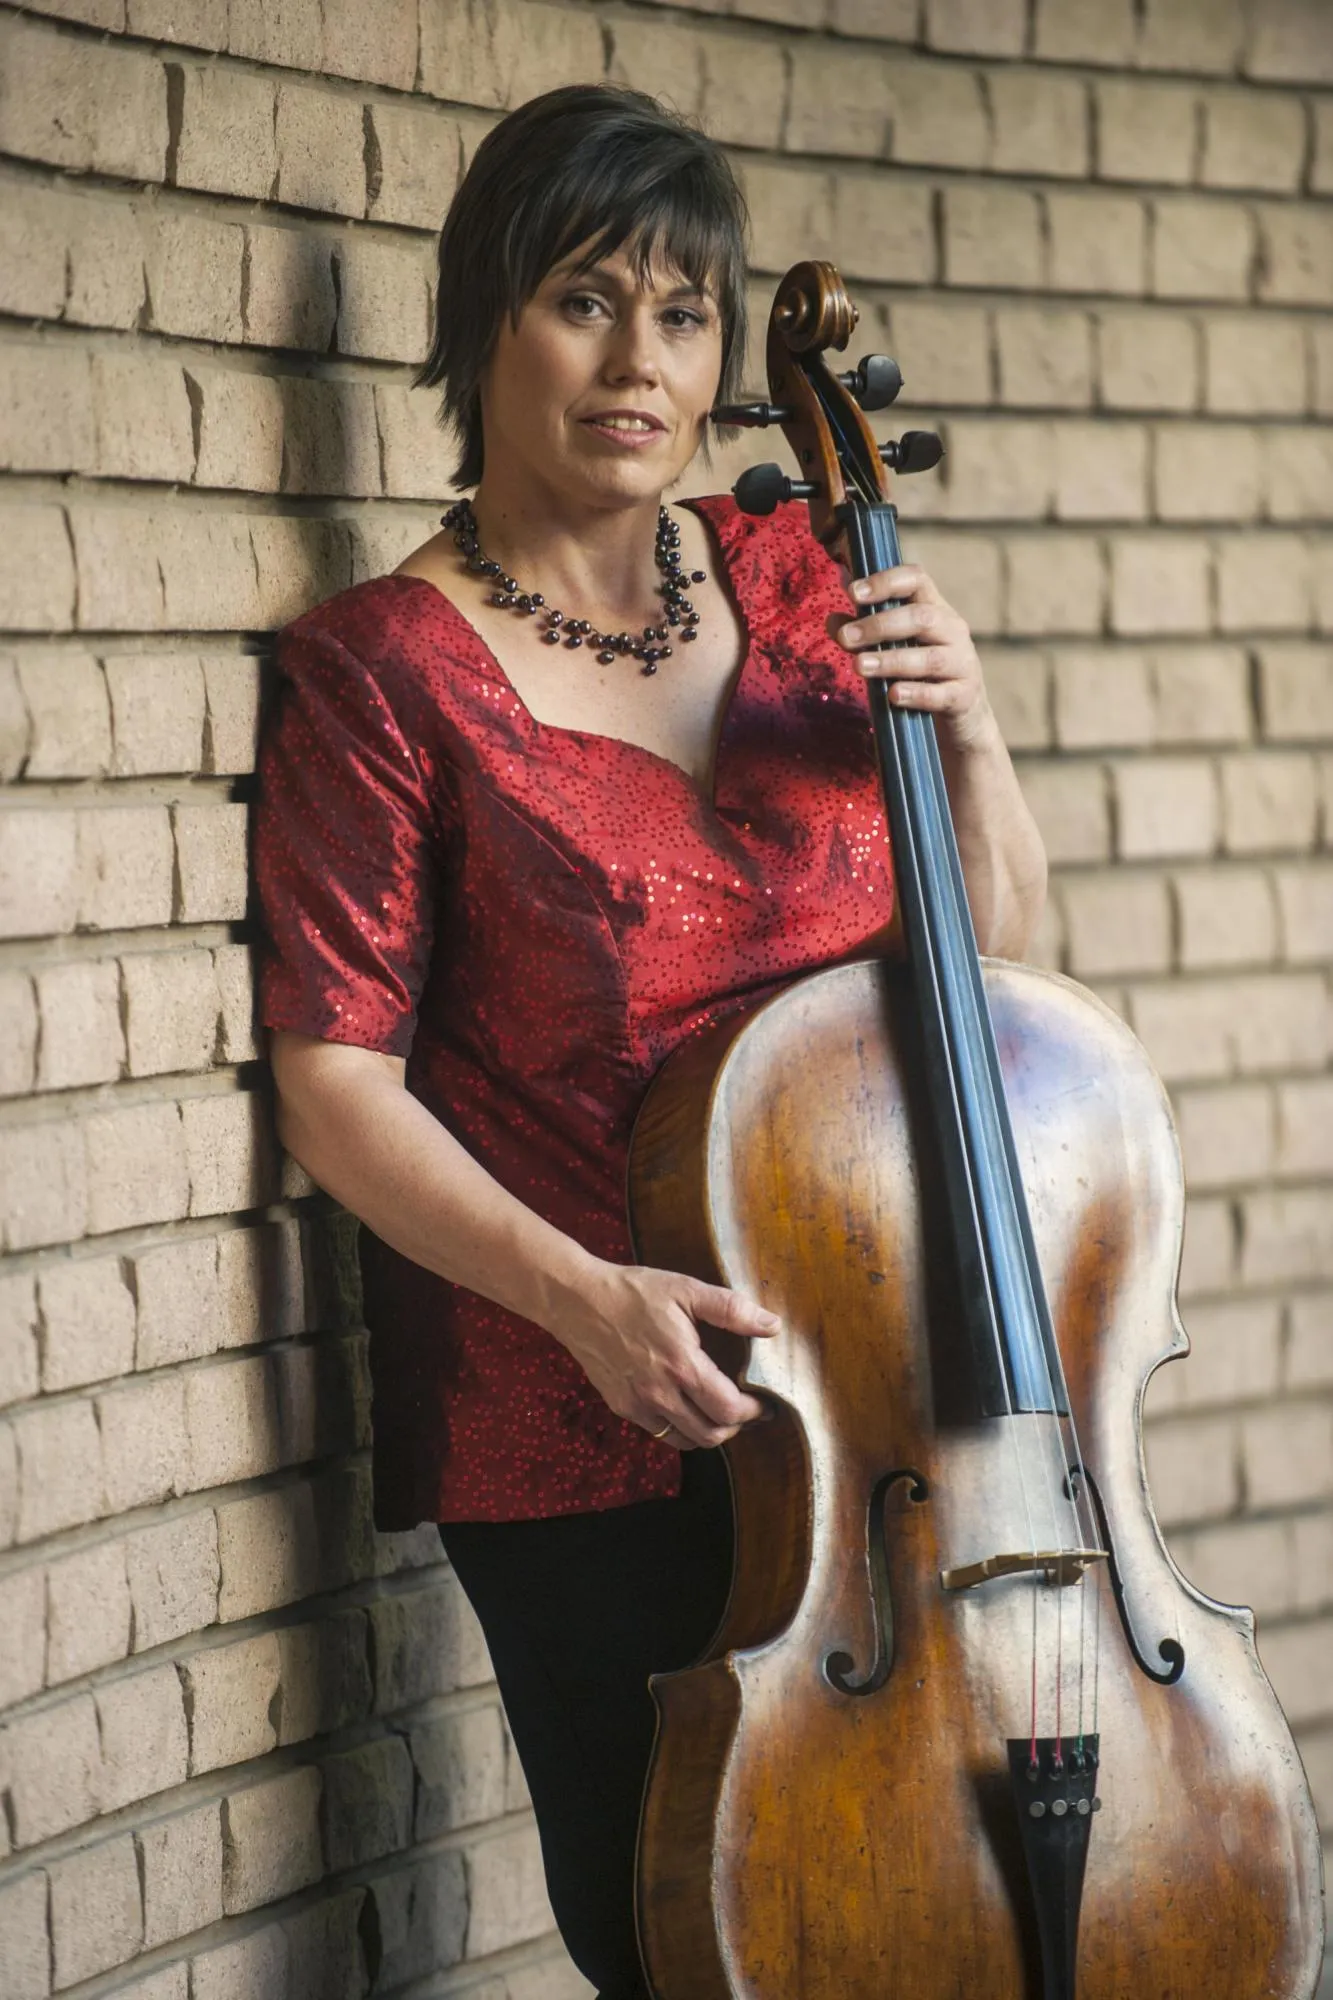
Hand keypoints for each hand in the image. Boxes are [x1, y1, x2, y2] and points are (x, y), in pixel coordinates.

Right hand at [551, 1261, 779, 1449]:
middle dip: (736, 1426)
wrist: (578, 1301)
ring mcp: (638, 1404)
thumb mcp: (686, 1289)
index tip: (765, 1402)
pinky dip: (681, 1427)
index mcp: (681, 1365)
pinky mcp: (622, 1407)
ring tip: (720, 1410)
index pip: (729, 1410)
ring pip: (686, 1440)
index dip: (754, 1411)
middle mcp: (660, 1393)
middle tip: (747, 1409)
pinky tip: (687, 1405)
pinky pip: (661, 1432)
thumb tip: (773, 1326)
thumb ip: (731, 1310)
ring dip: (710, 1431)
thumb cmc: (634, 1292)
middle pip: (711, 1434)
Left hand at [827, 564, 995, 753]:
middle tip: (847, 638)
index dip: (885, 582)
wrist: (962, 710)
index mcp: (935, 609)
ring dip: (891, 661)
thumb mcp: (894, 645)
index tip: (852, 592)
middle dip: (880, 626)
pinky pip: (941, 695)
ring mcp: (962, 664)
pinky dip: (916, 694)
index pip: (916, 580)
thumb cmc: (921, 671)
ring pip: (930, 658)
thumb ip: (864, 632)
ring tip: (859, 666)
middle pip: (922, 618)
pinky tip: (893, 695)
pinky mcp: (964, 696)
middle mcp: (953, 630)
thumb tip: (832, 620)